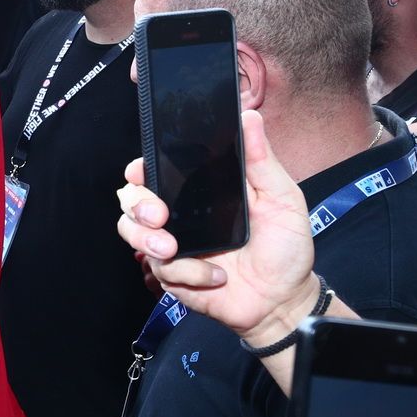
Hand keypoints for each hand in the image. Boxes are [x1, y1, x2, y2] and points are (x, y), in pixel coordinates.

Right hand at [116, 111, 320, 345]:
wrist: (285, 299)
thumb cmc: (285, 246)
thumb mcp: (281, 197)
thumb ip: (261, 159)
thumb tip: (249, 117)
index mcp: (199, 189)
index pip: (156, 170)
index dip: (140, 168)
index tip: (141, 171)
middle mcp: (180, 214)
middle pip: (131, 198)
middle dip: (137, 204)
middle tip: (159, 216)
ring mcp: (172, 245)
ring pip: (131, 231)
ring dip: (146, 238)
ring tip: (172, 249)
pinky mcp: (173, 276)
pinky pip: (162, 269)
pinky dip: (188, 273)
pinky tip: (215, 276)